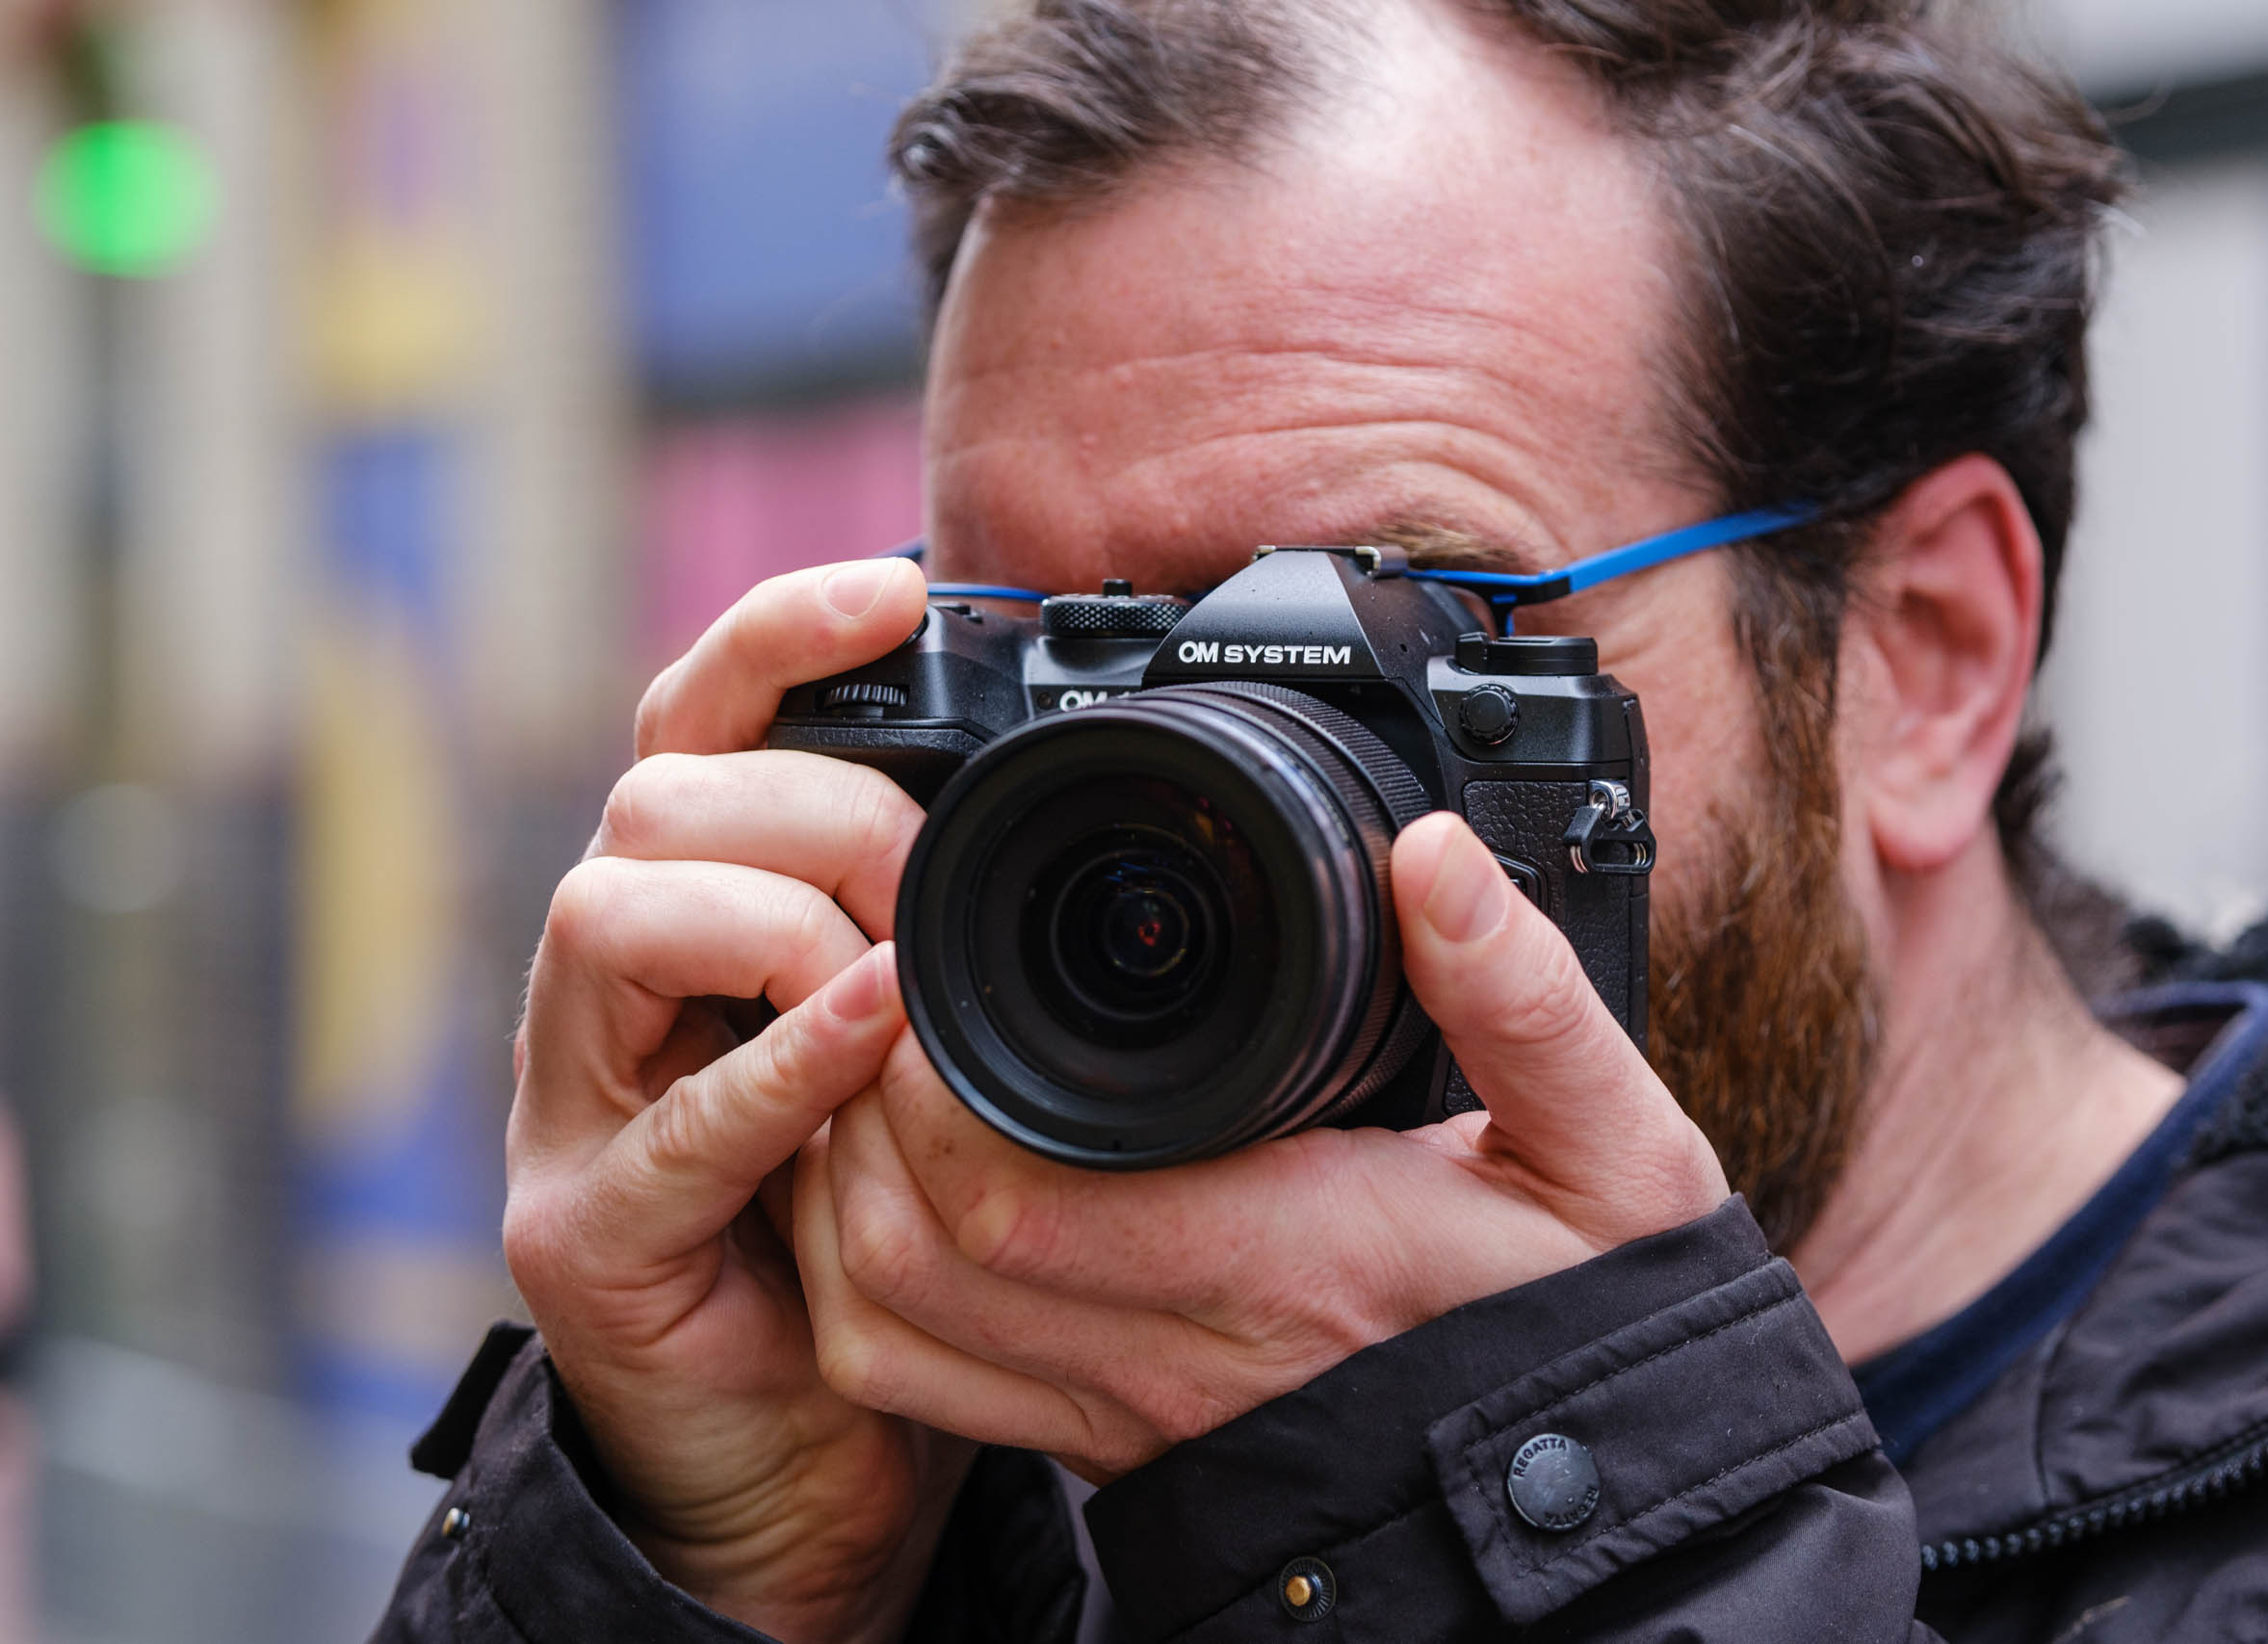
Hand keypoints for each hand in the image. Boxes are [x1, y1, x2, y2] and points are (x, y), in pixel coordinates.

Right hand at [503, 558, 965, 1642]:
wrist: (804, 1434)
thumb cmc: (870, 1209)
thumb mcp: (913, 1032)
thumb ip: (936, 919)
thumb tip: (1058, 791)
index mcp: (691, 908)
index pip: (694, 724)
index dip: (778, 638)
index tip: (900, 589)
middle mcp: (607, 984)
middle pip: (654, 796)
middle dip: (815, 806)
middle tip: (933, 871)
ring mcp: (574, 1106)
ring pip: (611, 915)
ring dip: (779, 917)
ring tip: (896, 969)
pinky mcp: (585, 1233)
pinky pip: (672, 1127)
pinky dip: (780, 1065)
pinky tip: (873, 1025)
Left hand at [797, 812, 1729, 1477]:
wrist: (1597, 1498)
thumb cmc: (1596, 1314)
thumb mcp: (1607, 1144)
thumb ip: (1523, 995)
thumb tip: (1434, 855)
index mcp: (1287, 1260)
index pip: (1014, 1184)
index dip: (926, 1075)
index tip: (931, 958)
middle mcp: (1180, 1356)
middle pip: (912, 1249)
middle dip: (860, 1107)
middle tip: (889, 983)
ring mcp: (1131, 1416)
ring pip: (892, 1324)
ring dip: (845, 1187)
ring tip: (878, 1061)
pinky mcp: (1109, 1444)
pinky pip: (926, 1383)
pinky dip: (868, 1281)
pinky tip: (897, 1181)